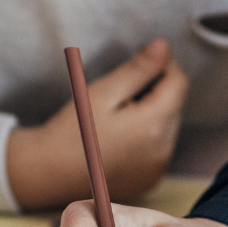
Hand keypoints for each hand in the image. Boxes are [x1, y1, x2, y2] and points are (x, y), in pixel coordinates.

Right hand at [7, 39, 188, 209]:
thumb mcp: (104, 92)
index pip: (179, 82)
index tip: (137, 62)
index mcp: (153, 126)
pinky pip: (158, 148)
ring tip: (115, 118)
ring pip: (168, 126)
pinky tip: (117, 138)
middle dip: (154, 91)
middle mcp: (163, 151)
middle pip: (174, 105)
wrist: (48, 174)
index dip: (162, 65)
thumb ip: (138, 69)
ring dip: (151, 114)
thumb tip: (164, 46)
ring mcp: (157, 169)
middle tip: (118, 93)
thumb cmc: (71, 130)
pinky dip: (145, 137)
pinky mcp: (149, 180)